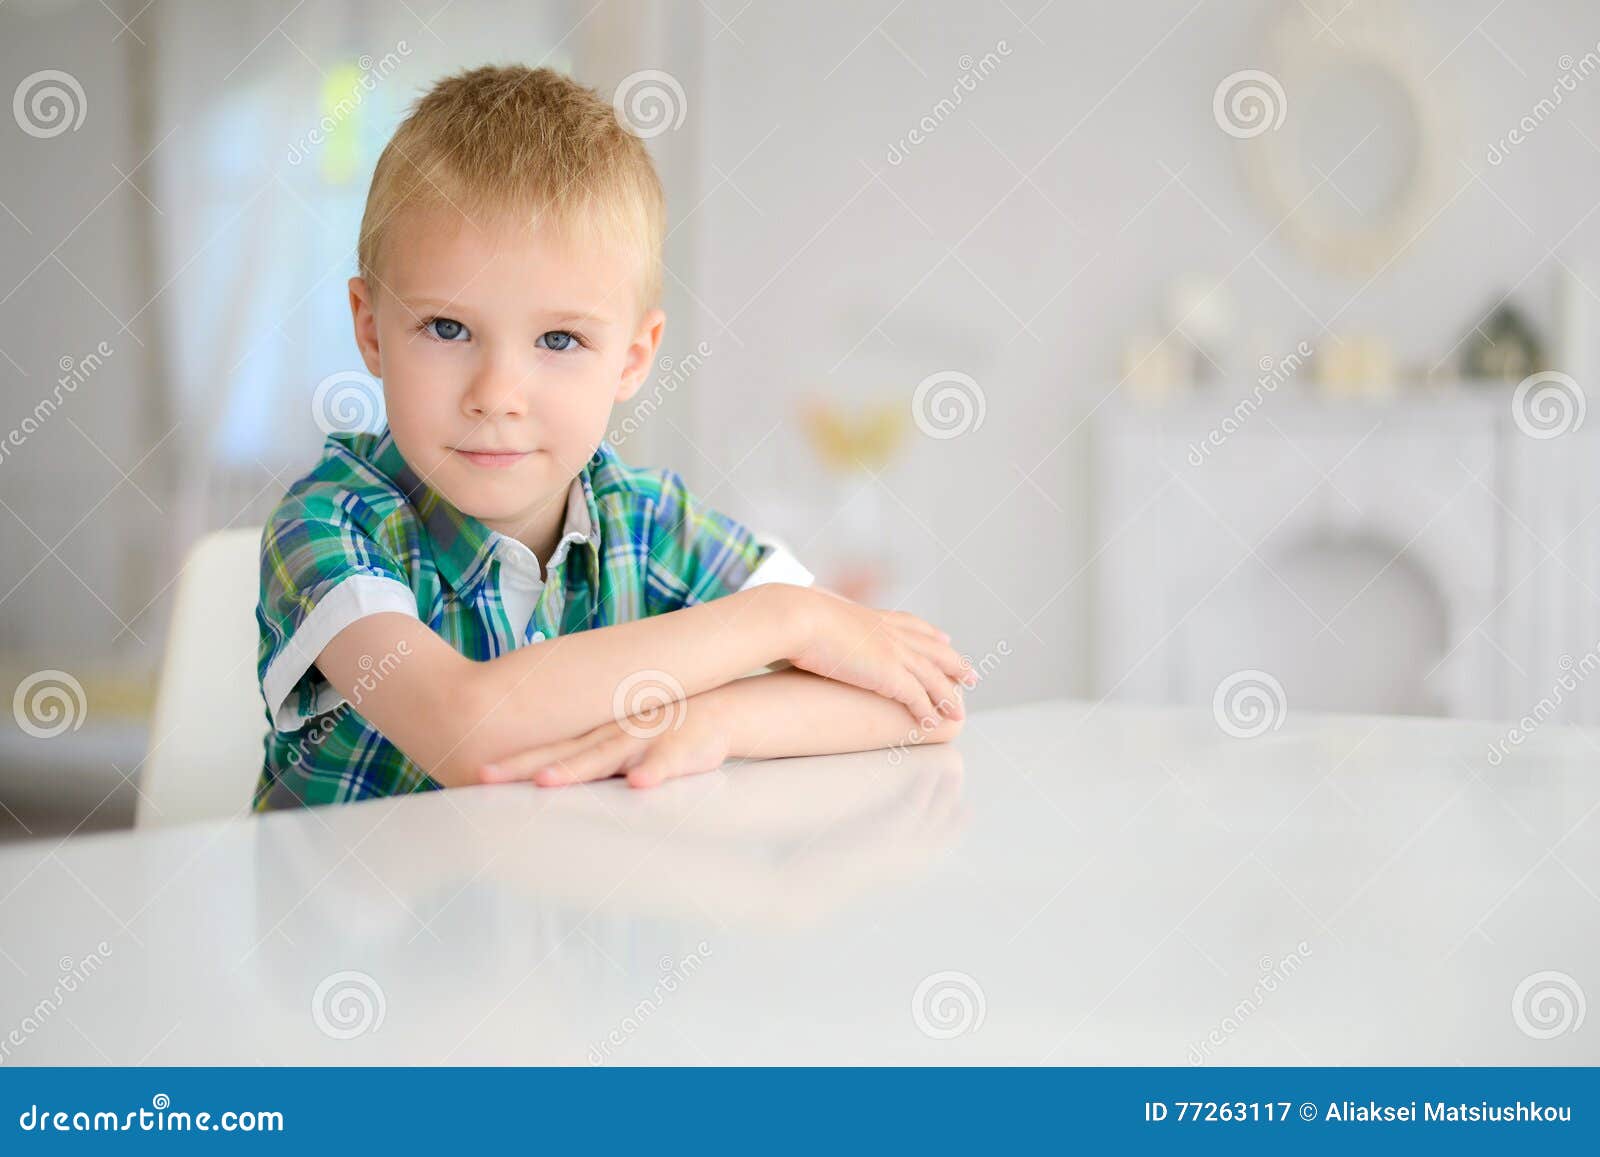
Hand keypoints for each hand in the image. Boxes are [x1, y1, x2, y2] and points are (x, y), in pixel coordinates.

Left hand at [476, 695, 732, 788]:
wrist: (722, 710)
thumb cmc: (664, 731)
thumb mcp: (623, 741)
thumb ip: (590, 757)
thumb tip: (549, 780)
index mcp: (597, 736)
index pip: (547, 750)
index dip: (512, 763)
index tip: (475, 776)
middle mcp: (612, 736)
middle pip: (563, 754)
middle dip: (524, 767)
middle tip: (485, 778)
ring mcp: (644, 740)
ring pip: (606, 756)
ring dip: (576, 768)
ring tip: (546, 781)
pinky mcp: (680, 749)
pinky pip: (666, 762)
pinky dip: (653, 771)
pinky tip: (639, 784)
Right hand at [788, 589, 973, 724]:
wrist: (798, 616)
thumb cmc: (793, 615)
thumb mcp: (812, 614)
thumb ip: (820, 620)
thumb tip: (805, 622)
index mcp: (872, 617)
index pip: (912, 624)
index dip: (931, 634)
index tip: (945, 641)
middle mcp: (889, 632)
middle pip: (933, 649)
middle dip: (954, 663)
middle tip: (971, 675)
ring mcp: (893, 653)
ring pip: (933, 676)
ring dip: (949, 694)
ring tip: (961, 709)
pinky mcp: (889, 674)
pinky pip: (918, 697)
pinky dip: (928, 711)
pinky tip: (934, 722)